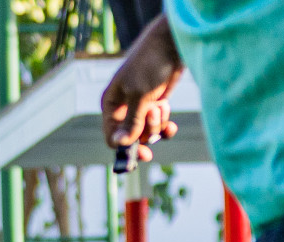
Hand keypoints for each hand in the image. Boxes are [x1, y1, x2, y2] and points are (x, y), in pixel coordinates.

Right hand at [101, 14, 182, 162]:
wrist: (172, 43)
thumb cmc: (150, 64)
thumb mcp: (140, 95)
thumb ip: (131, 122)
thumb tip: (119, 145)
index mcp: (111, 106)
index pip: (112, 136)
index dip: (125, 148)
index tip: (142, 155)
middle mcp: (123, 109)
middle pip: (131, 137)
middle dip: (145, 133)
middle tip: (154, 135)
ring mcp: (140, 107)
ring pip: (147, 131)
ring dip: (157, 124)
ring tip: (161, 106)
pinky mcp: (155, 104)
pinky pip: (159, 124)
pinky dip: (166, 125)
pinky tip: (172, 124)